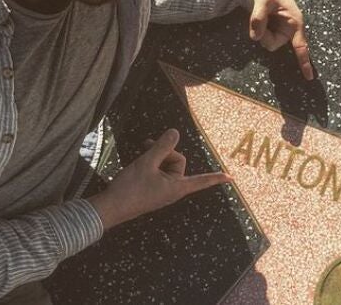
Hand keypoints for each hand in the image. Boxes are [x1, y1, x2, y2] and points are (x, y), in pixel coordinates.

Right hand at [87, 129, 232, 229]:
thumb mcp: (147, 162)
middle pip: (178, 161)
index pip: (202, 180)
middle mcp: (172, 189)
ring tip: (141, 154)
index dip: (215, 177)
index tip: (231, 178)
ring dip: (155, 156)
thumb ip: (163, 146)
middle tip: (147, 146)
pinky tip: (138, 162)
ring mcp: (162, 190)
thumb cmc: (130, 189)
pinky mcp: (152, 190)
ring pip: (166, 164)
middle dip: (164, 152)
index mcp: (177, 187)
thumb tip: (175, 133)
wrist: (110, 208)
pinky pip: (157, 171)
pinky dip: (150, 163)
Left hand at [250, 0, 313, 79]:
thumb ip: (259, 17)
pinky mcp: (274, 30)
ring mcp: (281, 30)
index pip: (301, 45)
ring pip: (267, 42)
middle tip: (260, 18)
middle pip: (273, 44)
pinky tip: (261, 18)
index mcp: (294, 21)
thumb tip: (256, 36)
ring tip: (262, 14)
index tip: (309, 77)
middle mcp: (290, 29)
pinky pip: (263, 37)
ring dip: (260, 32)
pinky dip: (259, 30)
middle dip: (263, 36)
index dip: (304, 61)